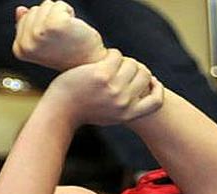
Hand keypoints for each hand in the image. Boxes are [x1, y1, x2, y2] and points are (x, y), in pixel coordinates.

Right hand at [13, 1, 105, 70]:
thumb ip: (28, 26)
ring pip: (46, 5)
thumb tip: (20, 10)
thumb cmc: (69, 53)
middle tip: (61, 38)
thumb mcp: (44, 41)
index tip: (52, 41)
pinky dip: (68, 11)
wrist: (89, 62)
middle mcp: (26, 44)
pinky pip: (59, 4)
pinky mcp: (53, 25)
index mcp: (19, 49)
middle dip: (50, 17)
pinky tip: (73, 27)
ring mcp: (38, 35)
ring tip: (67, 33)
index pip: (26, 17)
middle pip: (34, 10)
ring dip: (60, 14)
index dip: (42, 24)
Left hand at [45, 49, 163, 127]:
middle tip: (122, 67)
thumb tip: (143, 89)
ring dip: (122, 60)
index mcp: (127, 114)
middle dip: (135, 68)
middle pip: (144, 76)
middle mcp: (123, 102)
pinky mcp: (102, 75)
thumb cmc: (82, 112)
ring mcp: (114, 88)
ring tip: (110, 63)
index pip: (156, 102)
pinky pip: (116, 56)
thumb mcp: (108, 115)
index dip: (156, 89)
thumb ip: (125, 106)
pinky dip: (111, 54)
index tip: (150, 81)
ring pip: (131, 64)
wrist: (60, 112)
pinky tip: (102, 59)